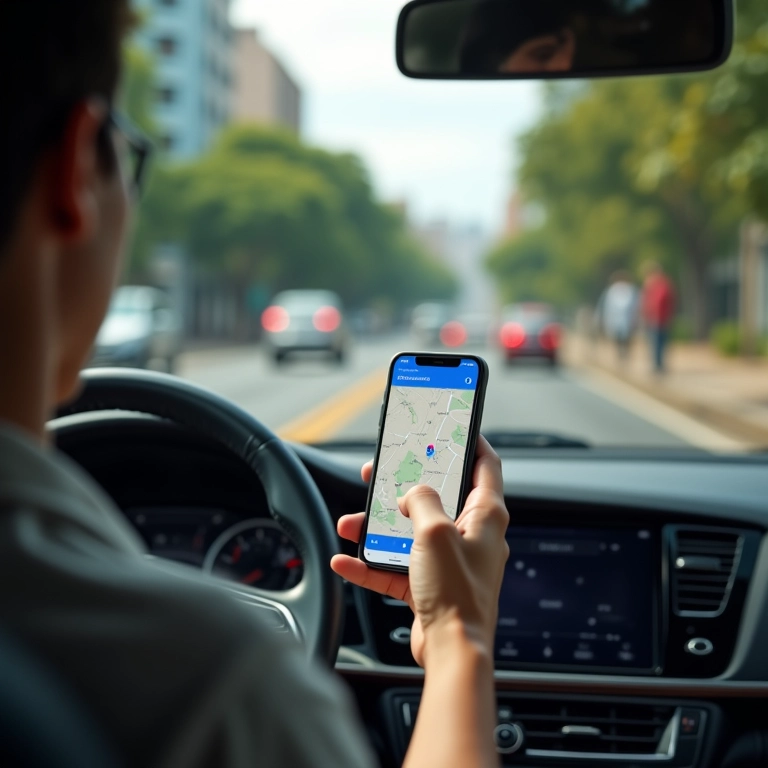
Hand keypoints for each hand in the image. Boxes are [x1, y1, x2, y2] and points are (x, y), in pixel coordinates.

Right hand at [331, 436, 508, 665]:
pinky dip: (371, 563)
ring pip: (409, 531)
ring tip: (351, 521)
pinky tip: (346, 561)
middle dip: (405, 484)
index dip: (472, 441)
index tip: (454, 427)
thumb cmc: (456, 593)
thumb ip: (422, 501)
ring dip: (378, 527)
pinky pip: (395, 566)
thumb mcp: (435, 532)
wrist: (452, 651)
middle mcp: (470, 534)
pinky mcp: (429, 583)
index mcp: (485, 515)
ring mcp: (448, 560)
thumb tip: (413, 492)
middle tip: (382, 472)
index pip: (485, 465)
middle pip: (436, 496)